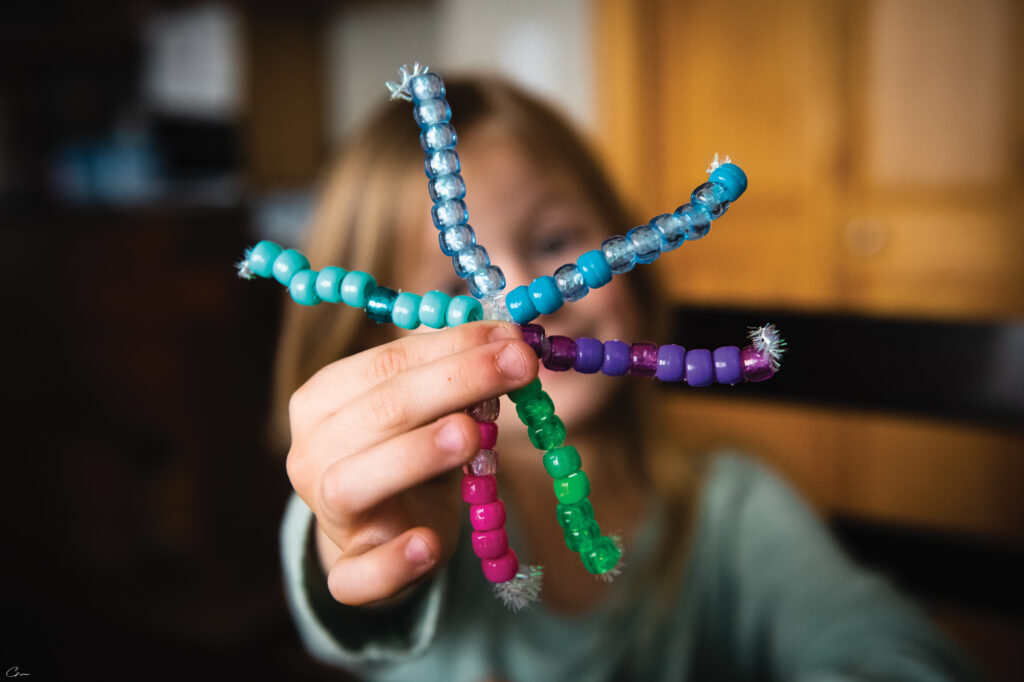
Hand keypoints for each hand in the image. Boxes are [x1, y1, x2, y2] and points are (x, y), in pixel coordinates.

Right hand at [286, 321, 536, 605]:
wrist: (378, 533)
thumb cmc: (406, 451)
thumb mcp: (426, 409)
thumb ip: (456, 376)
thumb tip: (512, 341)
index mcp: (323, 399)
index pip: (385, 362)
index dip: (451, 345)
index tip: (513, 336)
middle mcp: (311, 452)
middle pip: (379, 411)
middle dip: (455, 381)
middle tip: (519, 365)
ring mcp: (325, 515)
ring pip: (353, 483)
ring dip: (415, 454)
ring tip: (471, 434)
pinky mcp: (347, 571)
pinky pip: (358, 574)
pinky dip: (392, 562)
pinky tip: (427, 543)